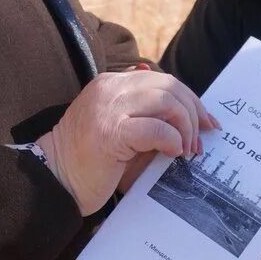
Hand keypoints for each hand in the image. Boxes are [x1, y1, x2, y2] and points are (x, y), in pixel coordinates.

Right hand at [36, 70, 217, 214]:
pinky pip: (156, 129)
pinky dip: (173, 141)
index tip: (206, 122)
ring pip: (167, 101)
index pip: (162, 80)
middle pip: (169, 86)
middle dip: (194, 113)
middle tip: (200, 141)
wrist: (55, 179)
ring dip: (186, 127)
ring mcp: (109, 107)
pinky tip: (174, 154)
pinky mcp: (110, 132)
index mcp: (112, 83)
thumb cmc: (91, 162)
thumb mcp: (123, 132)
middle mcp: (110, 88)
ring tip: (187, 150)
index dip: (190, 100)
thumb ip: (149, 120)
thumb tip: (192, 122)